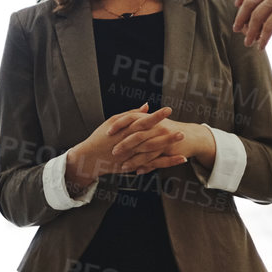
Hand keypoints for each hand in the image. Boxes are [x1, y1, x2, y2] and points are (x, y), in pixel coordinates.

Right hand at [65, 105, 185, 192]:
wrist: (90, 158)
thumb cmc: (100, 138)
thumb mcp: (112, 122)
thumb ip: (130, 114)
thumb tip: (147, 106)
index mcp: (124, 131)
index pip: (142, 122)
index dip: (156, 117)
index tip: (168, 110)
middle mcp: (129, 143)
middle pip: (150, 138)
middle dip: (166, 135)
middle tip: (181, 130)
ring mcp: (132, 155)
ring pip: (153, 151)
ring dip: (168, 147)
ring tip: (181, 141)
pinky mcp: (134, 165)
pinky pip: (154, 164)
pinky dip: (168, 162)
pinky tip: (180, 159)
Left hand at [116, 117, 215, 166]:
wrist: (191, 136)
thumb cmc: (169, 129)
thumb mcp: (154, 121)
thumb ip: (138, 118)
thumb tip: (119, 120)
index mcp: (150, 118)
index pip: (130, 118)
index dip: (118, 125)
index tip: (107, 132)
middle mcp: (156, 127)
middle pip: (136, 135)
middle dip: (124, 144)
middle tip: (114, 152)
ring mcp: (163, 139)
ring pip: (145, 150)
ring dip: (134, 159)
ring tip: (124, 166)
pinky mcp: (169, 151)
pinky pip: (155, 159)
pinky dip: (146, 166)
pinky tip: (138, 171)